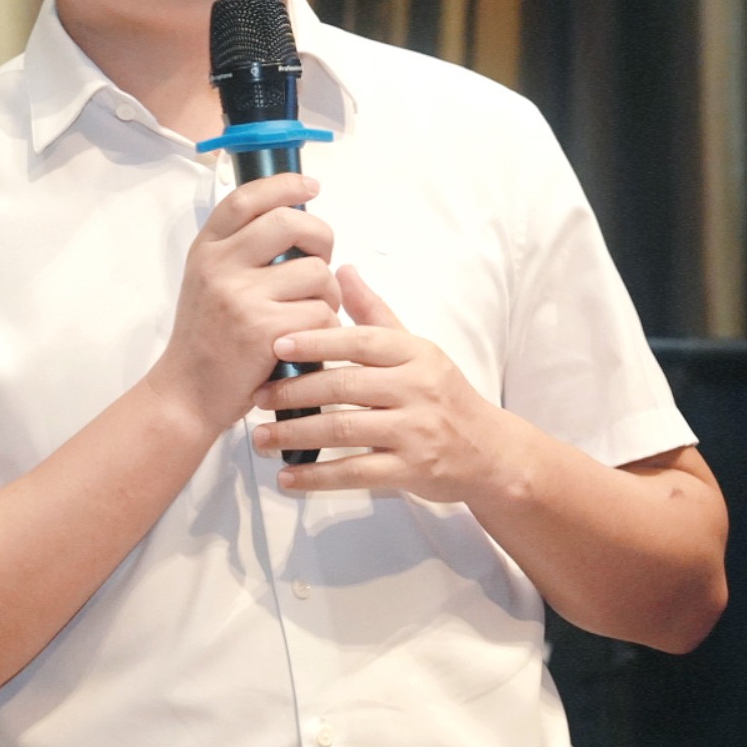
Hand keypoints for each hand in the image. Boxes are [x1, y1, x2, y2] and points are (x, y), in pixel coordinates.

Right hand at [147, 172, 341, 435]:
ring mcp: (241, 297)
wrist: (188, 392)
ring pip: (316, 273)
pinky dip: (325, 327)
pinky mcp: (264, 330)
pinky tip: (306, 339)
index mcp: (207, 249)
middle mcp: (220, 266)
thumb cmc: (208, 338)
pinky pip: (321, 314)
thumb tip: (294, 216)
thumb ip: (241, 249)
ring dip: (327, 294)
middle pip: (290, 223)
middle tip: (321, 258)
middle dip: (321, 237)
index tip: (310, 186)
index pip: (247, 198)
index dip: (284, 184)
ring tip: (310, 311)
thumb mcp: (210, 280)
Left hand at [252, 265, 502, 502]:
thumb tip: (341, 269)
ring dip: (296, 434)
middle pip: (345, 386)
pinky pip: (356, 473)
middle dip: (295, 391)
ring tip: (261, 437)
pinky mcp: (411, 470)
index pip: (360, 342)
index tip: (275, 344)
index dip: (316, 341)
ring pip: (344, 430)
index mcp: (414, 354)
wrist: (489, 451)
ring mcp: (415, 431)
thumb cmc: (443, 394)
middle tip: (258, 396)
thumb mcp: (416, 349)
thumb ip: (374, 313)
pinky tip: (287, 477)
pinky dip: (317, 477)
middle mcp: (417, 389)